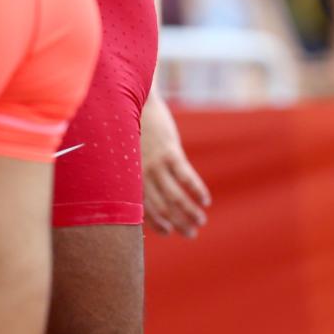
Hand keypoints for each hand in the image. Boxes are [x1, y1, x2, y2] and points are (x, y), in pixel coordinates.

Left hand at [140, 94, 210, 237]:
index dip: (158, 224)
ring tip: (201, 221)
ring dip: (189, 212)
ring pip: (174, 196)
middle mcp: (141, 174)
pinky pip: (185, 177)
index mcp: (130, 178)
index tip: (171, 232)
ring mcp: (155, 163)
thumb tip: (148, 192)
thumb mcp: (128, 153)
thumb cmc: (130, 128)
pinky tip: (205, 201)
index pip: (144, 209)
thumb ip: (136, 172)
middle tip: (192, 234)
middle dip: (178, 224)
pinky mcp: (169, 152)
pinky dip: (196, 191)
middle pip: (162, 207)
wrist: (133, 100)